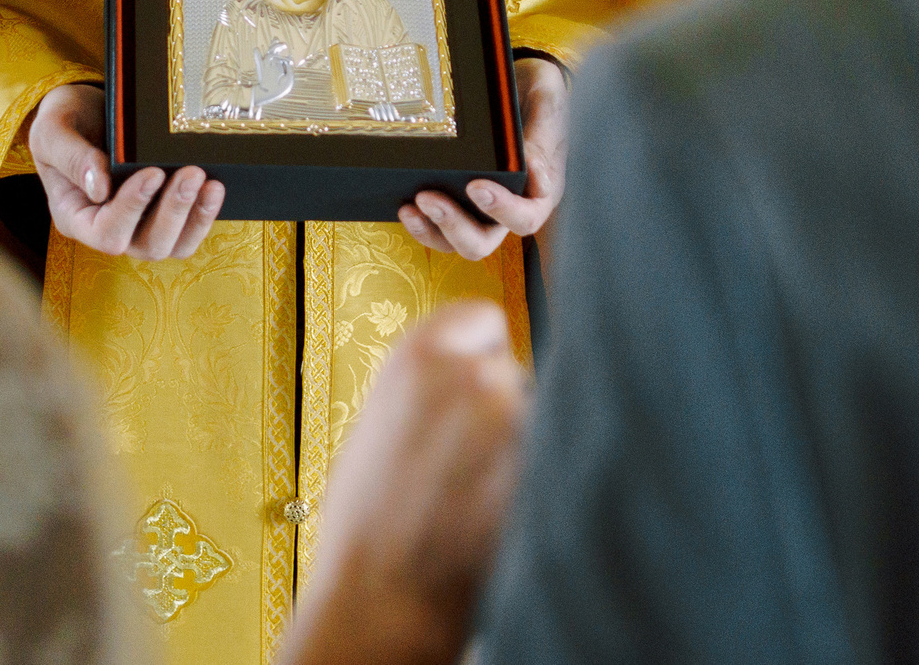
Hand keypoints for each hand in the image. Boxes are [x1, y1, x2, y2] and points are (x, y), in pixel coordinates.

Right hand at [24, 83, 222, 259]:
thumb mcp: (53, 131)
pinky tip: (215, 187)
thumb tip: (99, 188)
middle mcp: (107, 228)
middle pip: (146, 246)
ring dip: (194, 217)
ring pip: (172, 245)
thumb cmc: (63, 122)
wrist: (85, 110)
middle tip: (192, 173)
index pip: (106, 232)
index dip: (131, 209)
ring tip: (211, 183)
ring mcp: (138, 224)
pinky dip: (204, 214)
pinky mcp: (161, 211)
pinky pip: (187, 231)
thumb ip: (71, 157)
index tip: (152, 173)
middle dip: (172, 212)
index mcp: (76, 216)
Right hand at [277, 302, 527, 664]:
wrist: (383, 599)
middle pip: (512, 372)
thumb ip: (425, 385)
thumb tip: (466, 372)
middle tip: (467, 456)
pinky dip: (533, 481)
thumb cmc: (367, 523)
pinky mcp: (546, 469)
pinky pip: (550, 459)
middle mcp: (477, 378)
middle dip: (501, 406)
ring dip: (520, 446)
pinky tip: (494, 514)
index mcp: (422, 355)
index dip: (479, 352)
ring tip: (475, 496)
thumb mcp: (379, 424)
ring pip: (536, 419)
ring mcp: (518, 425)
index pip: (483, 319)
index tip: (472, 380)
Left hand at [399, 55, 564, 259]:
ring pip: (455, 241)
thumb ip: (542, 137)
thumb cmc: (537, 91)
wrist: (517, 82)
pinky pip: (437, 226)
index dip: (502, 211)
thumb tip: (539, 181)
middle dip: (454, 226)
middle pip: (483, 241)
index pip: (525, 218)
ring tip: (411, 206)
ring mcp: (480, 209)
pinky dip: (421, 223)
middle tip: (428, 197)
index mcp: (537, 192)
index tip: (476, 187)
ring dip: (431, 230)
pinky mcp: (457, 200)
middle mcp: (508, 208)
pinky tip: (405, 206)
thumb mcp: (546, 102)